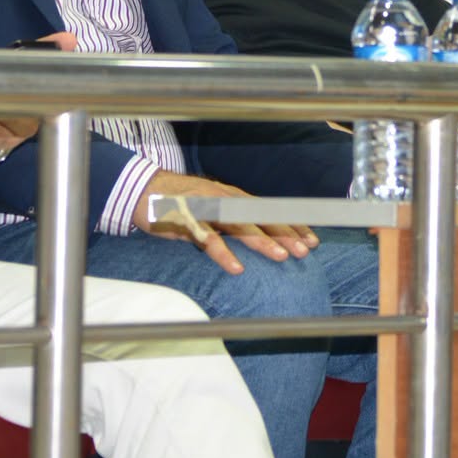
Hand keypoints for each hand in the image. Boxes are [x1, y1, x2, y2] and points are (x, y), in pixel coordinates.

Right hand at [133, 171, 317, 274]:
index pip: (270, 211)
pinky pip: (207, 239)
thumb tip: (264, 236)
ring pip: (239, 225)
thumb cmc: (184, 203)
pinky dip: (223, 253)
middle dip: (285, 233)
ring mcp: (206, 209)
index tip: (313, 241)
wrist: (144, 189)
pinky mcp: (186, 221)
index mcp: (234, 198)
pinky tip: (237, 268)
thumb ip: (235, 220)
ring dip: (262, 241)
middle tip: (306, 251)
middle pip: (260, 217)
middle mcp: (224, 200)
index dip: (292, 225)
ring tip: (281, 256)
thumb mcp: (214, 208)